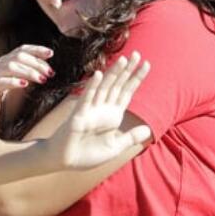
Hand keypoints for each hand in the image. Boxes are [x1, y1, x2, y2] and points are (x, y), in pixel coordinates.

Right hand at [0, 45, 53, 128]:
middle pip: (18, 56)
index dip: (37, 50)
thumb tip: (47, 68)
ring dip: (28, 72)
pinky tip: (24, 85)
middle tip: (49, 74)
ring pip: (10, 67)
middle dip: (36, 63)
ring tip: (41, 80)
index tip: (51, 53)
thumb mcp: (22, 88)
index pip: (22, 50)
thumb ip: (31, 76)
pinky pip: (0, 82)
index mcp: (5, 63)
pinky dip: (13, 81)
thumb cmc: (7, 106)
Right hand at [45, 52, 151, 169]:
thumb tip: (148, 130)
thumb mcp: (114, 147)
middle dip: (127, 70)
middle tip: (137, 54)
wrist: (65, 161)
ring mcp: (91, 109)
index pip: (127, 92)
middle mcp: (103, 108)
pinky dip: (93, 86)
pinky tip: (99, 75)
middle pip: (117, 85)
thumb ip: (130, 138)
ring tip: (124, 60)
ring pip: (104, 87)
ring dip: (113, 74)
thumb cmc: (87, 154)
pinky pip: (87, 97)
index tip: (146, 64)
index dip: (136, 78)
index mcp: (112, 114)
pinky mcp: (79, 114)